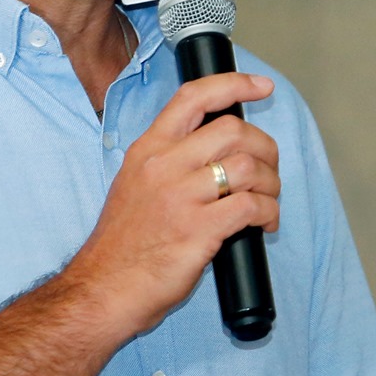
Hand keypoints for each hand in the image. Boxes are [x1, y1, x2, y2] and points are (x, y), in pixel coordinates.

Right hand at [67, 71, 279, 336]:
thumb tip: (220, 151)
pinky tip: (264, 225)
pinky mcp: (197, 230)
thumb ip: (170, 161)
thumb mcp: (135, 184)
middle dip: (265, 148)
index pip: (193, 97)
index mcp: (148, 149)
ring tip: (268, 202)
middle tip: (269, 171)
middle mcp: (163, 165)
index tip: (262, 87)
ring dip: (272, 184)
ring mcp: (180, 197)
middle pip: (233, 130)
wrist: (102, 290)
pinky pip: (251, 205)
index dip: (234, 85)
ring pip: (249, 166)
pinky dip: (269, 212)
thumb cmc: (123, 245)